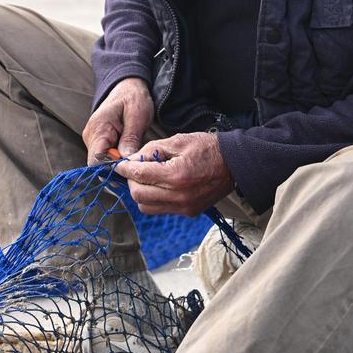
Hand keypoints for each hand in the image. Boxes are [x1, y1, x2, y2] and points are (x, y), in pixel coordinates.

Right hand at [82, 77, 153, 164]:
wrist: (127, 88)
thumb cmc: (133, 98)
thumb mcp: (137, 116)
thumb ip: (130, 138)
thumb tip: (125, 161)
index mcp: (98, 128)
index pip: (96, 160)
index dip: (112, 170)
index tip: (130, 169)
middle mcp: (91, 137)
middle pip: (99, 165)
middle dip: (118, 169)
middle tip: (136, 165)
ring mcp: (93, 140)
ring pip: (103, 163)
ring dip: (119, 164)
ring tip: (135, 158)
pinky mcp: (99, 143)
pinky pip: (106, 158)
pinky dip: (118, 160)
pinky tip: (130, 155)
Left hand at [113, 132, 234, 216]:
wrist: (234, 164)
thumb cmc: (207, 148)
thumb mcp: (178, 140)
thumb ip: (151, 150)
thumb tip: (131, 160)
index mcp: (176, 175)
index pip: (139, 175)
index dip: (125, 169)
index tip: (119, 164)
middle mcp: (179, 196)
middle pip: (138, 195)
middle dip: (131, 181)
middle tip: (134, 169)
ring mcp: (184, 207)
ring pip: (146, 206)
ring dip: (140, 192)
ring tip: (146, 177)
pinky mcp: (188, 212)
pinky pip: (160, 210)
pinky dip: (153, 199)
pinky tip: (158, 185)